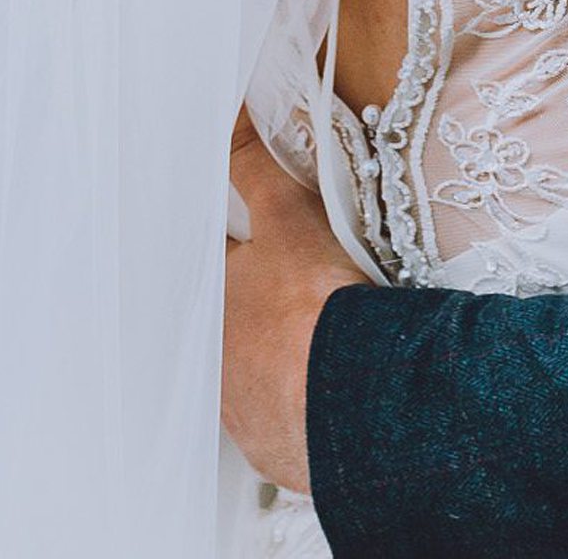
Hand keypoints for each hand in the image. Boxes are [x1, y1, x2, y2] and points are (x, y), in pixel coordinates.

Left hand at [222, 115, 360, 493]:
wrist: (362, 400)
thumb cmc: (317, 307)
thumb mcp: (288, 218)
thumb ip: (254, 166)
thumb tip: (230, 117)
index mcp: (211, 309)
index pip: (205, 277)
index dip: (229, 261)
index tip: (246, 254)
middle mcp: (215, 367)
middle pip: (226, 333)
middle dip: (252, 317)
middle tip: (286, 302)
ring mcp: (242, 415)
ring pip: (249, 381)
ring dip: (273, 367)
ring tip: (308, 350)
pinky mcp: (277, 449)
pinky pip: (282, 424)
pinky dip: (299, 410)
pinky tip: (323, 398)